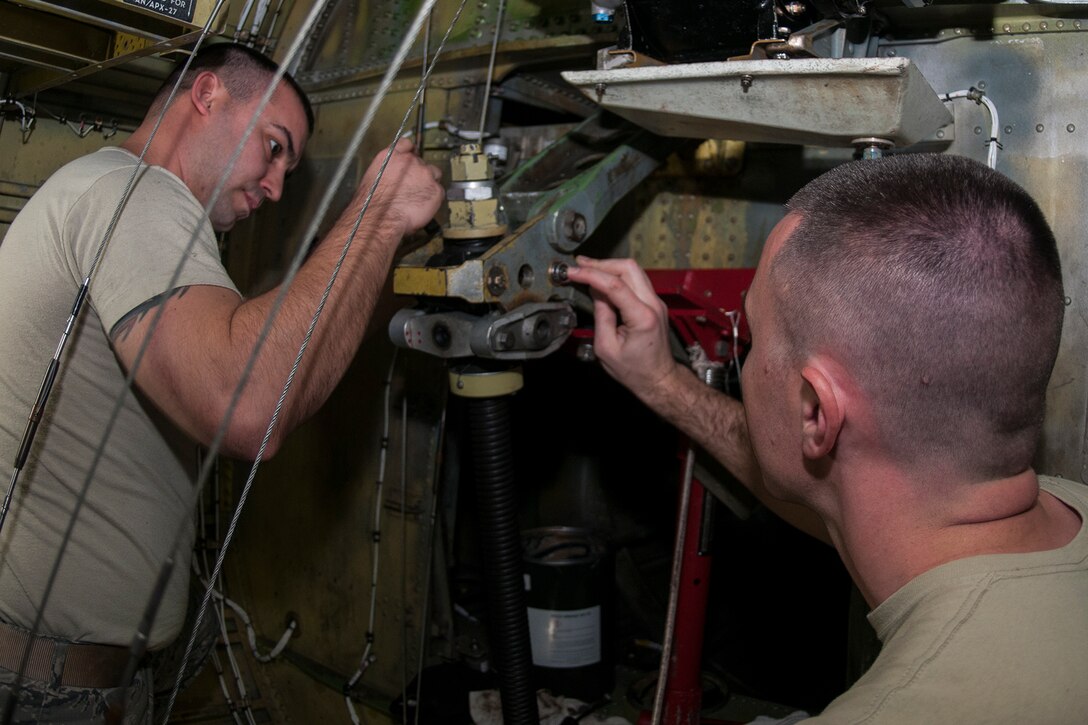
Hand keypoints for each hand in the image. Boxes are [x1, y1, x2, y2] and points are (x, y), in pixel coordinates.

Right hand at [358, 139, 443, 235]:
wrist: (381, 217)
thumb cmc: (373, 202)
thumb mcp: (373, 177)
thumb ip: (388, 170)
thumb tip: (393, 174)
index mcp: (392, 155)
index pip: (406, 144)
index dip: (411, 152)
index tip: (412, 156)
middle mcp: (410, 161)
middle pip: (421, 162)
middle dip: (419, 173)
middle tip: (413, 187)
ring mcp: (426, 174)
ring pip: (434, 175)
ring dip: (429, 183)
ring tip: (420, 196)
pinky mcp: (436, 190)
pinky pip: (439, 192)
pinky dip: (434, 198)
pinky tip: (424, 206)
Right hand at [565, 256, 681, 401]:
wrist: (659, 378)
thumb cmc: (635, 370)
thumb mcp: (606, 348)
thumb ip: (601, 316)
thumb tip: (595, 292)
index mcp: (642, 317)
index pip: (615, 285)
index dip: (591, 274)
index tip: (573, 272)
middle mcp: (653, 305)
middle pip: (628, 268)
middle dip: (601, 263)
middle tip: (579, 265)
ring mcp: (656, 302)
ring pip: (634, 270)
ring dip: (609, 267)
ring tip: (587, 269)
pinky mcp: (654, 303)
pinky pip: (636, 280)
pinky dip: (618, 276)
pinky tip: (602, 280)